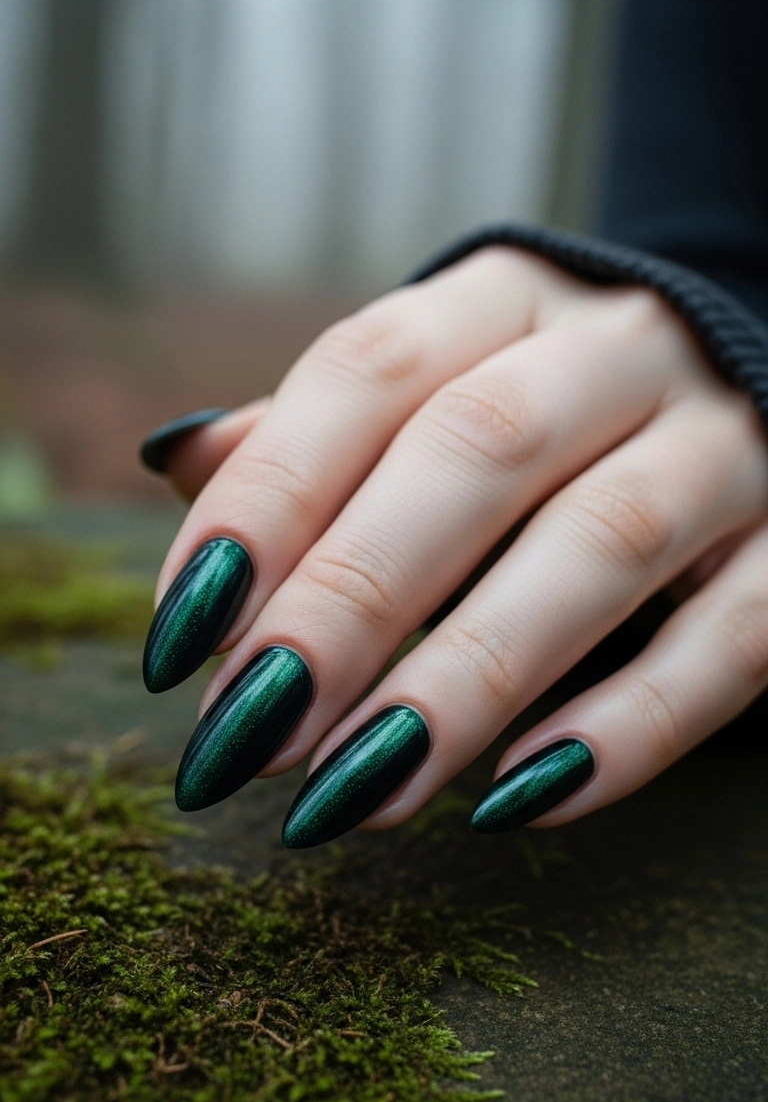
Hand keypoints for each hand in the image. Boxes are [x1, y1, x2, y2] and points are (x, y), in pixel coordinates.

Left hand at [143, 248, 767, 843]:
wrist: (752, 391)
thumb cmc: (547, 415)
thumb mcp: (437, 388)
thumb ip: (316, 431)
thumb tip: (179, 461)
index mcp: (504, 298)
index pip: (366, 371)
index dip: (266, 499)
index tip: (184, 638)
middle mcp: (620, 349)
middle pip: (474, 452)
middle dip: (348, 601)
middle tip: (252, 737)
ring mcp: (728, 443)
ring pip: (599, 547)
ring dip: (466, 679)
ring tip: (358, 792)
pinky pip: (731, 640)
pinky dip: (629, 728)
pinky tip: (519, 802)